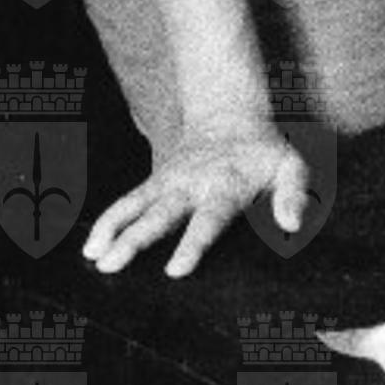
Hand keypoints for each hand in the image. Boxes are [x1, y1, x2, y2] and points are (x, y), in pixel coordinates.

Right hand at [81, 123, 309, 278]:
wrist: (231, 115)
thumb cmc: (264, 152)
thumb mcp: (290, 165)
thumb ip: (293, 194)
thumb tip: (293, 226)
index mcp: (225, 185)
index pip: (209, 218)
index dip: (193, 243)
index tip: (175, 269)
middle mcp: (191, 184)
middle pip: (161, 215)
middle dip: (137, 239)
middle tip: (113, 264)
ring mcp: (168, 182)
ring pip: (136, 206)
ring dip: (113, 229)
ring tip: (93, 257)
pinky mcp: (154, 181)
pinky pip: (127, 201)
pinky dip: (108, 221)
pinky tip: (90, 248)